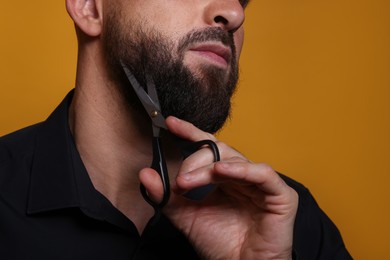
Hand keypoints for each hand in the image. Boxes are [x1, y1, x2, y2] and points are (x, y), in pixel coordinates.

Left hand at [139, 116, 297, 259]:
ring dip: (208, 168)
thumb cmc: (218, 244)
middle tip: (180, 182)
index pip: (208, 148)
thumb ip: (167, 196)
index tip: (170, 123)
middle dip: (195, 161)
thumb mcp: (186, 216)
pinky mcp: (280, 195)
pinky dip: (241, 170)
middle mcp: (242, 176)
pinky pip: (262, 173)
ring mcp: (261, 184)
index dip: (191, 133)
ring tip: (189, 182)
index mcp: (224, 178)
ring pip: (235, 160)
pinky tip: (222, 172)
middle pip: (219, 151)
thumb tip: (145, 174)